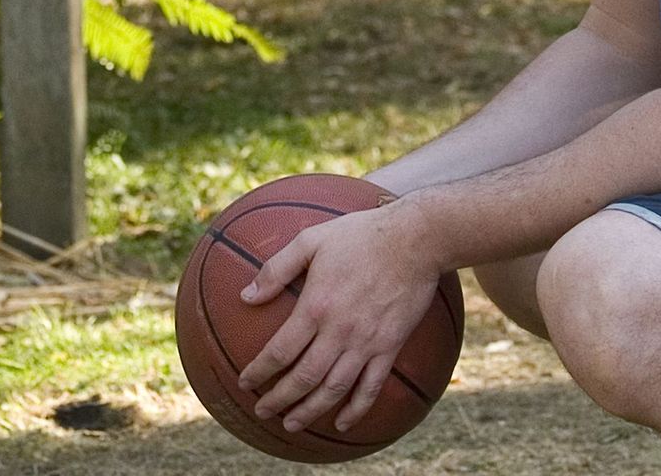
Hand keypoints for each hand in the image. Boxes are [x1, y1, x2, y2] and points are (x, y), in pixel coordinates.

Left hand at [235, 201, 445, 434]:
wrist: (416, 239)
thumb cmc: (361, 235)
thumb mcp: (312, 240)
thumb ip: (277, 268)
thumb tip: (246, 295)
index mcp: (316, 307)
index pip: (279, 351)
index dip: (259, 372)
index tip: (244, 383)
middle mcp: (339, 332)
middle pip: (303, 378)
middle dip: (279, 400)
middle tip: (263, 412)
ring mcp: (366, 343)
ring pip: (333, 389)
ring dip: (310, 411)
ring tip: (292, 424)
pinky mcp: (389, 347)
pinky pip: (371, 387)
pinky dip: (355, 410)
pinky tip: (342, 423)